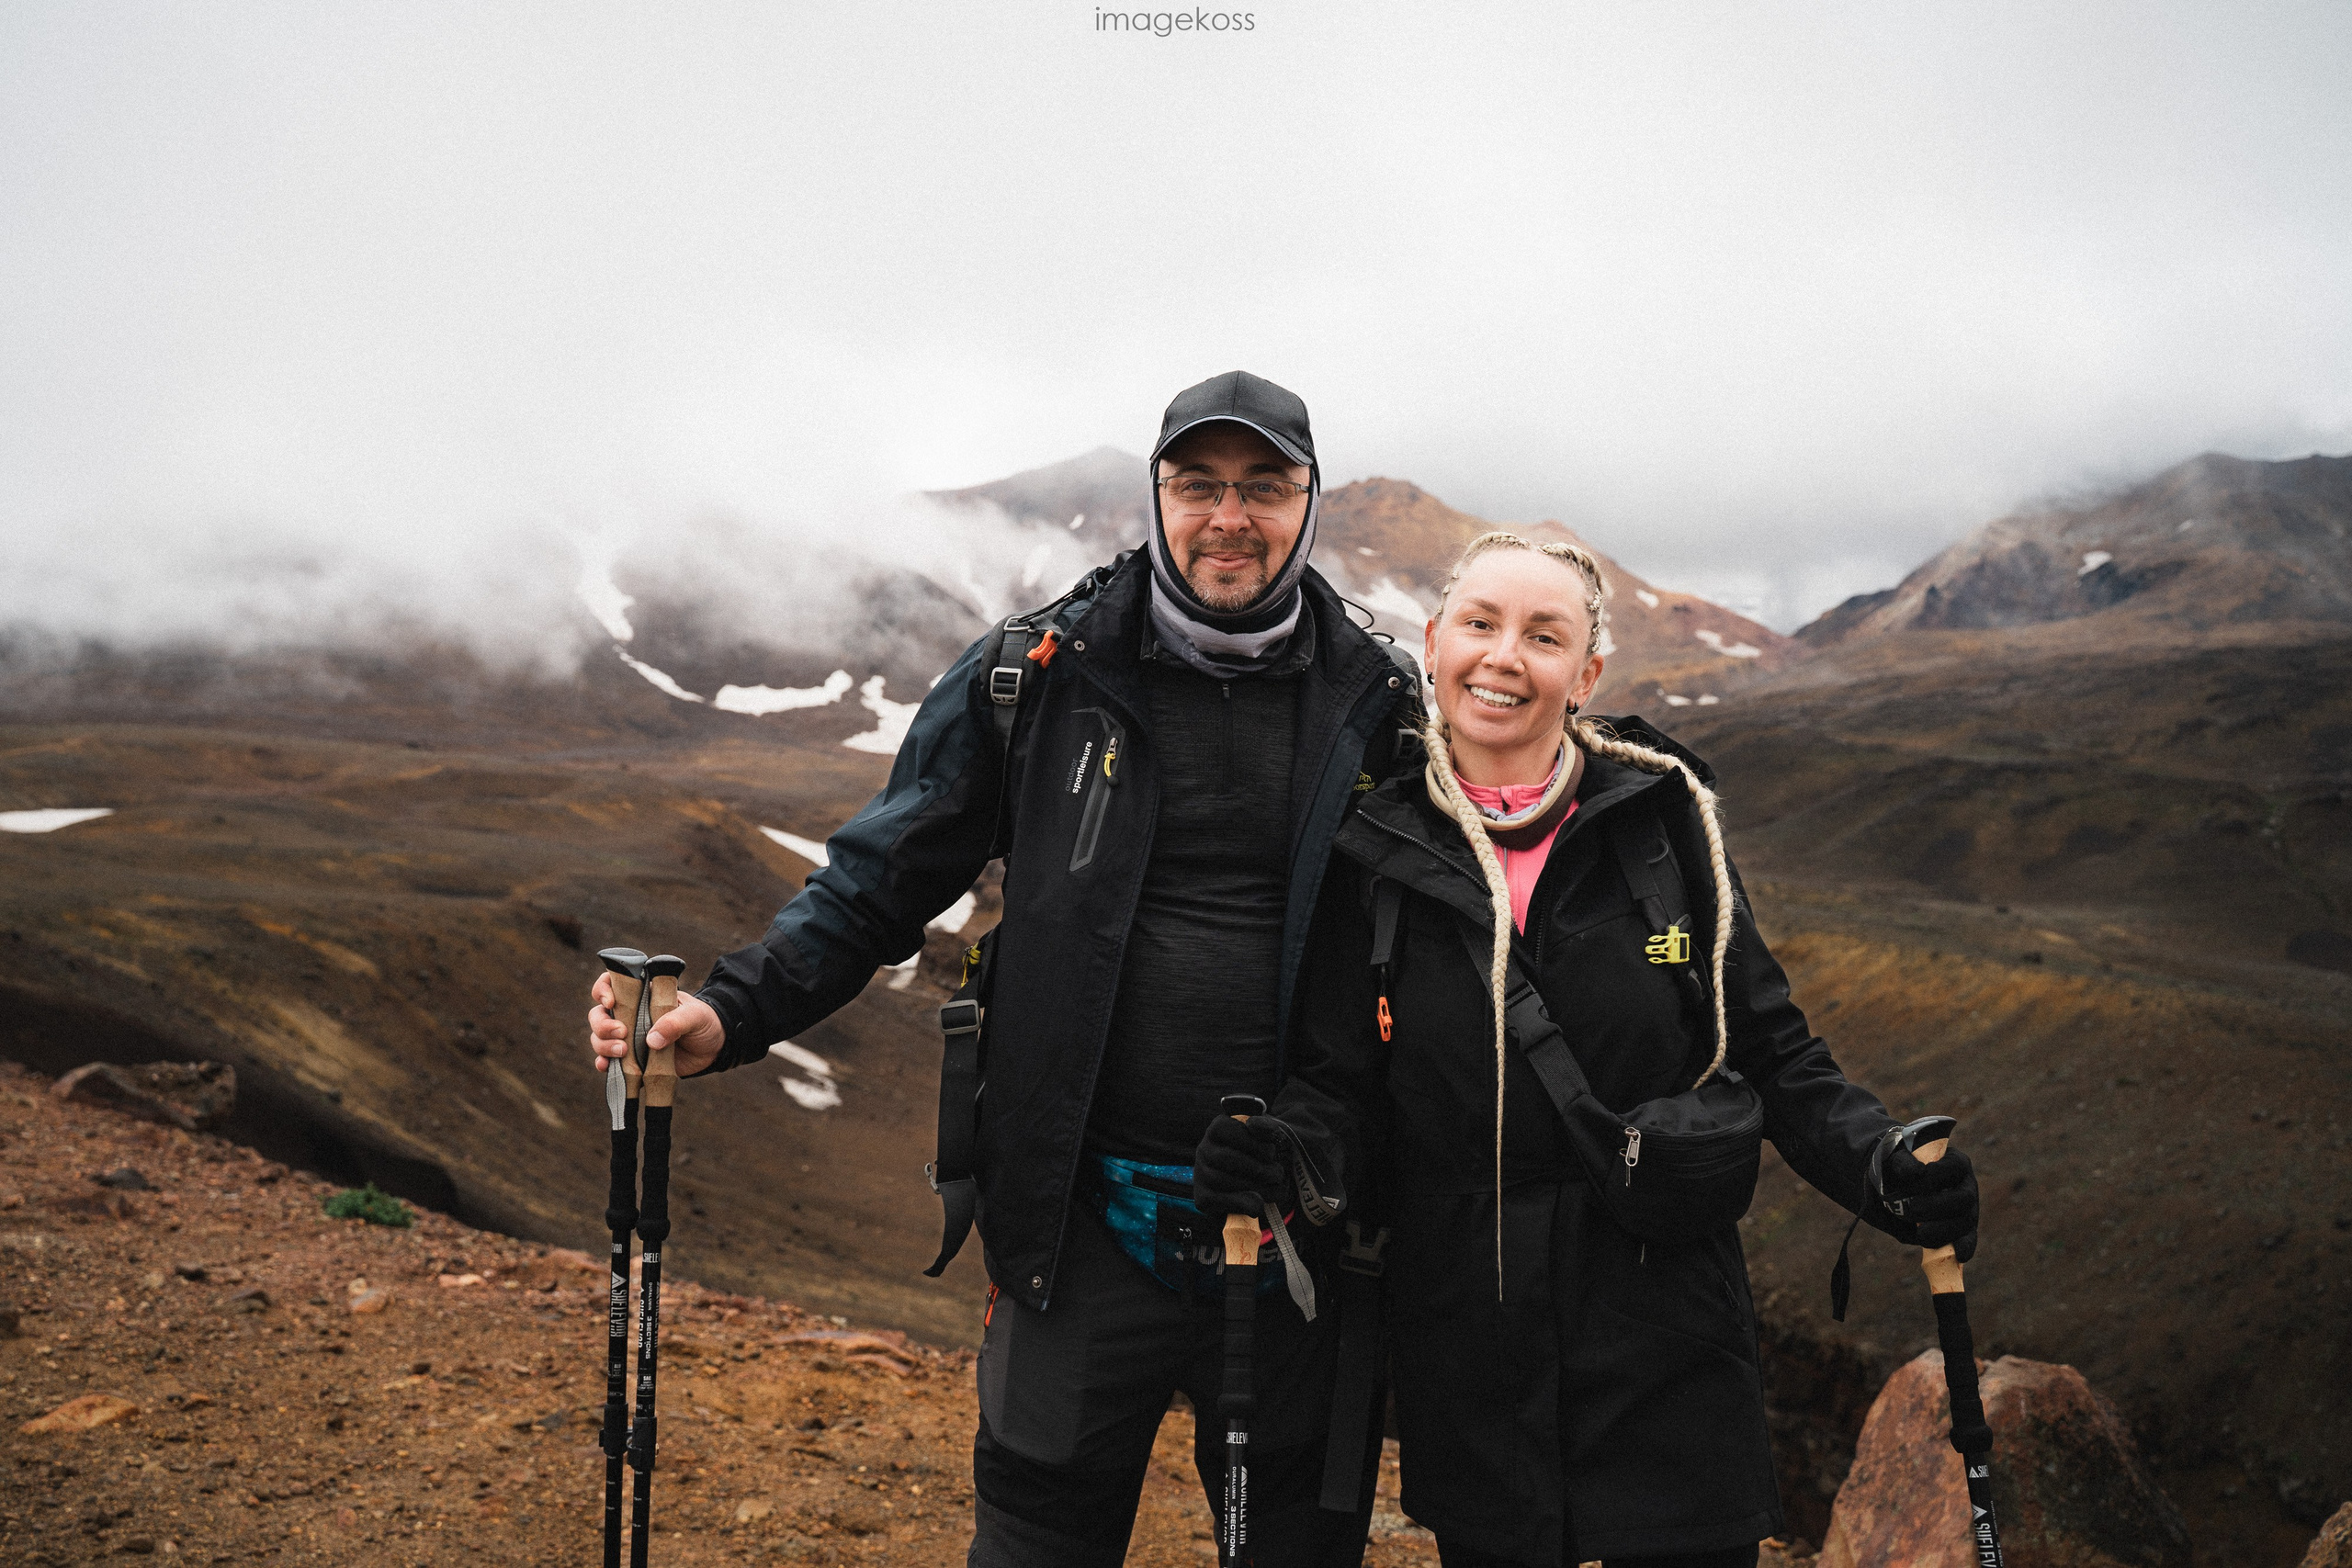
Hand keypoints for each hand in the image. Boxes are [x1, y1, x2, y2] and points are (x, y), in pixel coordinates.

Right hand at [588, 973, 726, 1079]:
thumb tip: (652, 1041)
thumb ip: (676, 1023)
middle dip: (602, 1025)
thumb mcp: (695, 1016)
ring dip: (603, 1045)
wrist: (714, 1048)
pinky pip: (609, 1062)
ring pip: (600, 1038)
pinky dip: (603, 1064)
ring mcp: (629, 1038)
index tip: (611, 1002)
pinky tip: (606, 1067)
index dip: (603, 990)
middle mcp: (629, 1015)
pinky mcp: (632, 1059)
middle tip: (622, 1033)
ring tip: (622, 1052)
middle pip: (599, 1015)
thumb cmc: (703, 1022)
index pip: (611, 984)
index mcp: (642, 996)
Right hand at [1192, 1116, 1284, 1217]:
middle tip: (1277, 1173)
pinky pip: (1221, 1201)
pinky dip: (1243, 1204)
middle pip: (1226, 1158)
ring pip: (1224, 1181)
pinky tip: (1260, 1204)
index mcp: (1217, 1130)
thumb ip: (1264, 1127)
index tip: (1271, 1152)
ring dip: (1256, 1187)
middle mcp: (1204, 1150)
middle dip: (1257, 1168)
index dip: (1251, 1141)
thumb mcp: (1265, 1139)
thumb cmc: (1259, 1157)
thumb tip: (1254, 1125)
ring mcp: (1200, 1175)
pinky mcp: (1202, 1198)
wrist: (1251, 1186)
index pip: (1224, 1129)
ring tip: (1275, 1188)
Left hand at [1880, 1142, 1978, 1263]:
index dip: (1937, 1174)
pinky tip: (1959, 1255)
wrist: (1894, 1189)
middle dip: (1937, 1206)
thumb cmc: (1899, 1170)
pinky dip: (1964, 1247)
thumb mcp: (1896, 1160)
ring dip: (1942, 1229)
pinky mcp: (1962, 1230)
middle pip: (1964, 1198)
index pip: (1954, 1166)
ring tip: (1920, 1233)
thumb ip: (1903, 1162)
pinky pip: (1968, 1240)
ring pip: (1965, 1221)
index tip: (1917, 1178)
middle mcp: (1966, 1186)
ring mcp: (1967, 1209)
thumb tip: (1915, 1173)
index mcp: (1954, 1163)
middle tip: (1912, 1209)